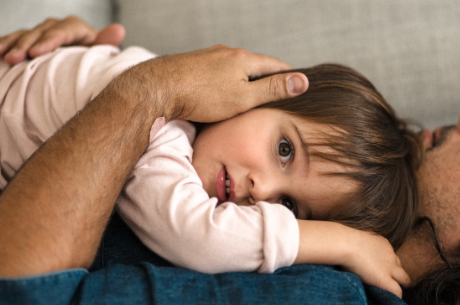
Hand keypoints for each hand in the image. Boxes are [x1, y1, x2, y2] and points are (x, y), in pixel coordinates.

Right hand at [0, 16, 125, 64]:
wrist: (79, 75)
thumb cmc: (92, 67)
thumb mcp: (100, 56)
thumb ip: (105, 44)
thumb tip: (118, 29)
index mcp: (76, 30)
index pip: (64, 30)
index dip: (49, 41)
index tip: (35, 54)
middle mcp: (55, 29)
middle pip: (38, 33)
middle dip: (23, 45)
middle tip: (12, 59)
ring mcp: (37, 35)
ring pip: (19, 37)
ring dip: (4, 44)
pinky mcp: (23, 44)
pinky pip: (6, 42)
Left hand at [119, 45, 308, 122]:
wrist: (158, 89)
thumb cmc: (201, 96)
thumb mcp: (244, 98)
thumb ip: (272, 89)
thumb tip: (301, 81)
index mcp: (243, 59)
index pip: (275, 64)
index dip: (288, 75)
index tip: (297, 83)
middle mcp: (226, 53)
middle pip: (254, 64)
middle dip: (265, 76)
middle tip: (276, 90)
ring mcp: (208, 57)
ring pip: (233, 67)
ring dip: (243, 78)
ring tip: (250, 93)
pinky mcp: (192, 65)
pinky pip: (216, 72)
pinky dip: (225, 81)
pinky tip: (220, 92)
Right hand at [340, 230, 410, 297]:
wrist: (345, 244)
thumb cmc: (342, 241)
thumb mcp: (354, 240)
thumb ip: (357, 247)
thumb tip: (348, 253)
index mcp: (382, 244)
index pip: (390, 256)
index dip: (385, 265)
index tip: (378, 271)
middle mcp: (390, 254)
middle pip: (399, 266)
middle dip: (396, 274)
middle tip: (387, 282)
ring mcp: (389, 267)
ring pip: (404, 279)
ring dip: (399, 286)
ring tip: (392, 296)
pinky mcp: (385, 279)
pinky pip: (397, 291)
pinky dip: (396, 297)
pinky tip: (390, 303)